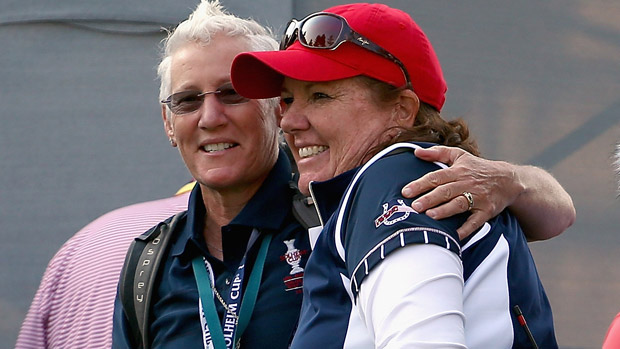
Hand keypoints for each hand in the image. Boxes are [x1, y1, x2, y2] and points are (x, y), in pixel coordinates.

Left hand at [401, 146, 522, 239]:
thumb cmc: (477, 168)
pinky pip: (476, 221)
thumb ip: (437, 153)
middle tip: (414, 206)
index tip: (406, 192)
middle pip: (445, 191)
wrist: (508, 180)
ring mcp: (477, 198)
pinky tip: (455, 235)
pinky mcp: (487, 210)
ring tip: (430, 216)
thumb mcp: (459, 155)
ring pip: (459, 204)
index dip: (420, 184)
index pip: (436, 177)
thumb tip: (415, 152)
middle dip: (429, 199)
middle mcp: (467, 183)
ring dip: (445, 211)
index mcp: (458, 171)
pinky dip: (466, 228)